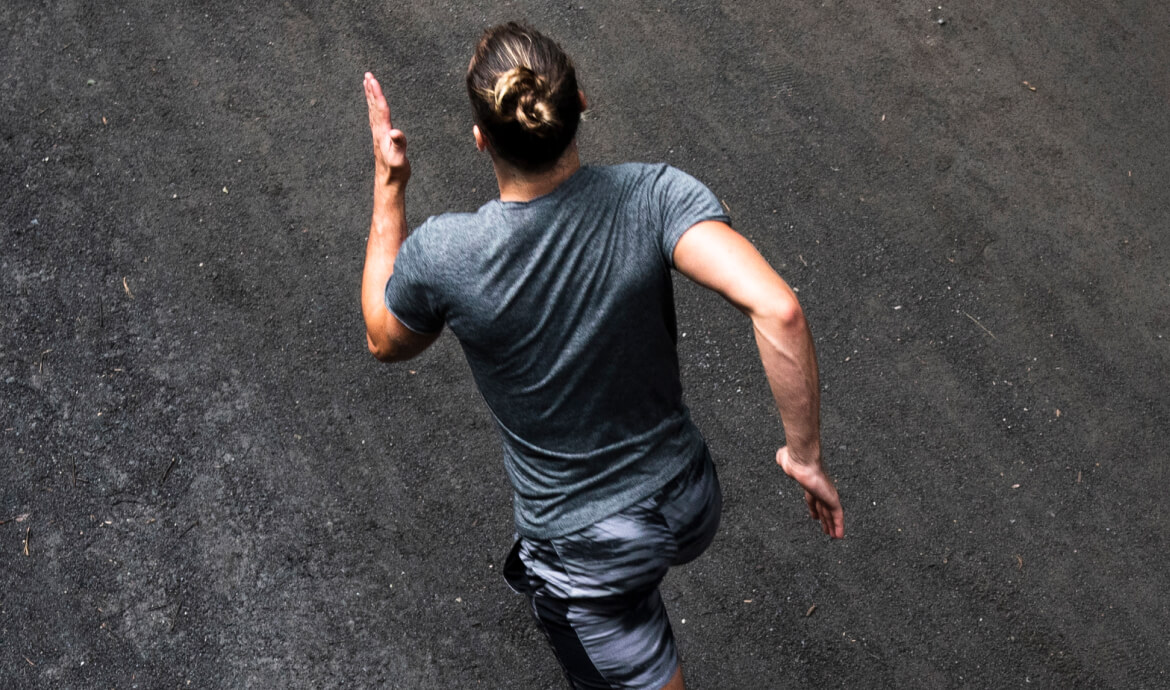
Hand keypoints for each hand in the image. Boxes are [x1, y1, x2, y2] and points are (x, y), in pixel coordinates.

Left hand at [364, 72, 410, 188]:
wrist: (388, 183)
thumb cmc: (395, 172)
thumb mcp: (399, 159)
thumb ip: (398, 145)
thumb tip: (395, 132)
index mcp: (383, 133)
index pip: (380, 109)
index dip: (377, 93)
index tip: (372, 79)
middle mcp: (378, 132)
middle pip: (373, 107)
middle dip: (371, 90)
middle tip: (367, 75)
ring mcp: (378, 135)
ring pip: (373, 111)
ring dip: (370, 97)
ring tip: (368, 84)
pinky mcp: (380, 140)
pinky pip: (375, 118)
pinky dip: (374, 108)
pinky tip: (374, 107)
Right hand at [776, 446, 843, 538]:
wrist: (801, 461)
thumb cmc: (793, 460)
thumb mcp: (784, 459)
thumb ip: (783, 460)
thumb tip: (780, 458)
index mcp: (809, 483)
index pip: (813, 499)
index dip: (814, 509)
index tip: (815, 517)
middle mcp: (819, 489)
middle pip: (824, 508)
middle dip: (825, 519)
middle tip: (827, 529)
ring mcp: (827, 494)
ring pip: (831, 514)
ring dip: (832, 526)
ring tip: (834, 536)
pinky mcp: (832, 499)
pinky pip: (837, 516)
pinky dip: (838, 526)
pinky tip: (838, 535)